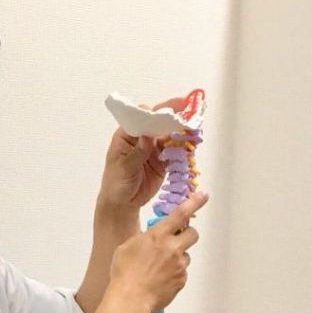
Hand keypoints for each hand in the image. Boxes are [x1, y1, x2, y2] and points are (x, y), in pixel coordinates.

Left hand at [97, 98, 192, 216]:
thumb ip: (136, 153)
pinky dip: (185, 147)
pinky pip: (175, 150)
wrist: (123, 203)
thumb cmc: (116, 183)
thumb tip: (147, 137)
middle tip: (189, 109)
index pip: (140, 117)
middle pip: (158, 122)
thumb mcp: (124, 168)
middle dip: (174, 115)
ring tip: (196, 125)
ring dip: (182, 130)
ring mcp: (153, 148)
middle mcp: (141, 138)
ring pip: (169, 135)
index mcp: (127, 135)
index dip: (155, 112)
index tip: (168, 111)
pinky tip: (194, 142)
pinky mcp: (163, 160)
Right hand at [109, 190, 207, 312]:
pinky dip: (174, 273)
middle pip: (193, 233)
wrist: (130, 298)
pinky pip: (182, 272)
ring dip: (178, 257)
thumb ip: (146, 237)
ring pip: (186, 255)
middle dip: (187, 235)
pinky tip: (160, 279)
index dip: (194, 202)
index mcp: (158, 235)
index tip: (204, 195)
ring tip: (160, 267)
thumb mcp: (129, 245)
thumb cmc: (124, 272)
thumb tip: (153, 237)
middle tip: (176, 240)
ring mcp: (179, 265)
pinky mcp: (181, 280)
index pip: (181, 214)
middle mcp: (172, 248)